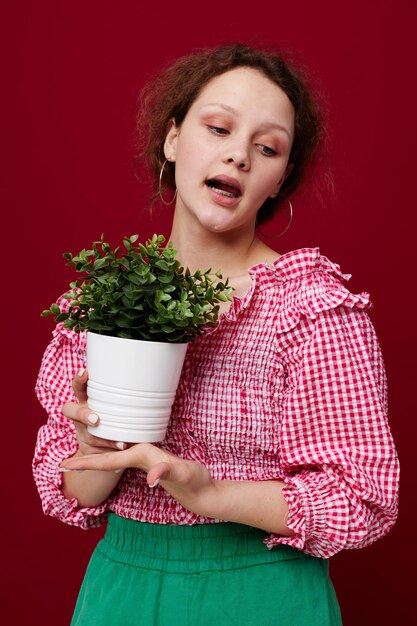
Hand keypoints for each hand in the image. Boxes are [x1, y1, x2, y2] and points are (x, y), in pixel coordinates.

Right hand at [60, 442, 217, 517]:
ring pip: (111, 459)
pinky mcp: (146, 464)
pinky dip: (105, 465)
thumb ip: (168, 473)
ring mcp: (143, 458)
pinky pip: (119, 463)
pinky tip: (99, 465)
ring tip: (71, 465)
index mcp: (142, 453)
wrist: (204, 487)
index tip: (66, 464)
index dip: (87, 463)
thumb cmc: (196, 481)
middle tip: (60, 464)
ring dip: (92, 461)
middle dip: (83, 460)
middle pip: (105, 457)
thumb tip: (151, 478)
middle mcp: (140, 452)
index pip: (108, 460)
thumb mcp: (185, 475)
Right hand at [62, 368, 126, 459]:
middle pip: (71, 410)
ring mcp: (83, 433)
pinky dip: (112, 450)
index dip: (78, 380)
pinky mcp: (89, 449)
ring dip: (103, 439)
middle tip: (96, 419)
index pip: (78, 387)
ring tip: (121, 443)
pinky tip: (124, 448)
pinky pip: (97, 451)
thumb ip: (127, 395)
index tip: (85, 372)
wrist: (108, 444)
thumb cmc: (118, 415)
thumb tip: (153, 382)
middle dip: (82, 414)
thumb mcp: (119, 403)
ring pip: (88, 435)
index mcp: (87, 399)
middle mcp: (82, 414)